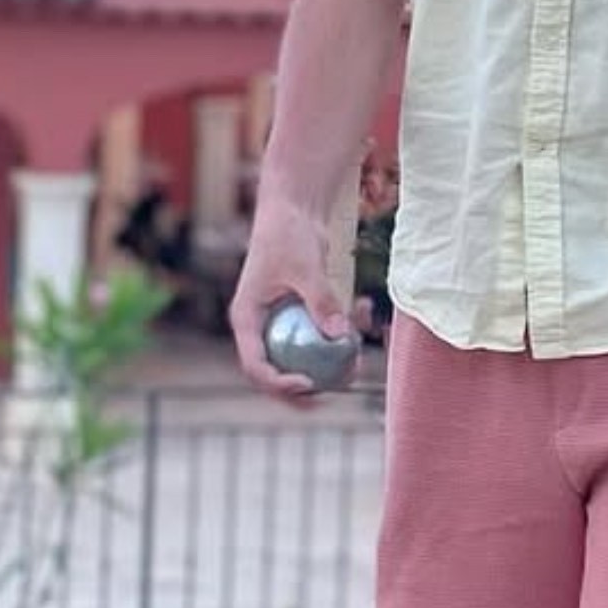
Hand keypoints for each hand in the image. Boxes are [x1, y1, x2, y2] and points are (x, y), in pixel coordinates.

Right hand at [229, 201, 353, 403]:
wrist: (294, 208)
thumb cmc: (289, 233)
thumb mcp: (304, 268)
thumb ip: (320, 301)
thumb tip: (340, 336)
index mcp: (246, 318)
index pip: (255, 364)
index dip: (278, 382)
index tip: (307, 384)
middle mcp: (259, 325)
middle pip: (273, 370)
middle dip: (299, 390)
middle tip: (327, 399)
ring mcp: (278, 321)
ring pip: (296, 357)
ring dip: (322, 368)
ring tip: (353, 372)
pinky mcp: (298, 313)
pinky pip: (313, 337)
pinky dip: (334, 339)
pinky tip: (361, 331)